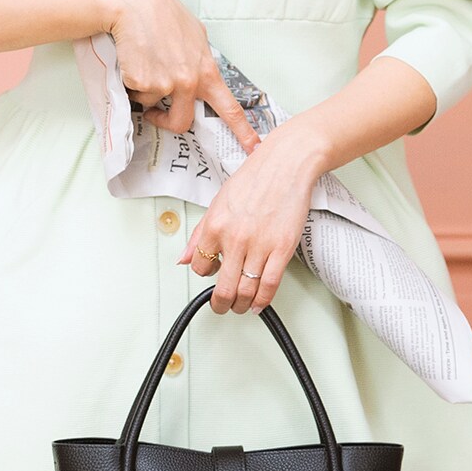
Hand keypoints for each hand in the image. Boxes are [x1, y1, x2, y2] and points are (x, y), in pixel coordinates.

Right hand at [106, 0, 259, 156]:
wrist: (135, 2)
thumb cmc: (163, 14)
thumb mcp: (195, 36)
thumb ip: (199, 60)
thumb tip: (199, 72)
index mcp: (207, 71)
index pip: (229, 108)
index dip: (243, 132)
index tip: (254, 148)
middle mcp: (189, 82)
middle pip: (182, 122)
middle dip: (166, 122)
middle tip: (156, 114)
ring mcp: (166, 84)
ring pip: (152, 105)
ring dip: (145, 91)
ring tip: (143, 62)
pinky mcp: (142, 83)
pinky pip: (135, 93)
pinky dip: (130, 81)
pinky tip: (133, 58)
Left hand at [175, 125, 327, 314]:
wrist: (287, 164)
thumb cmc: (255, 178)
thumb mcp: (218, 202)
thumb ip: (200, 234)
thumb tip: (184, 258)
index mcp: (215, 226)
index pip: (200, 267)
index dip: (206, 274)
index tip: (213, 275)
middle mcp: (235, 238)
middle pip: (223, 288)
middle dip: (221, 304)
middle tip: (222, 307)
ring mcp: (260, 245)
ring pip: (246, 290)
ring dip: (241, 305)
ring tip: (241, 306)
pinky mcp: (282, 248)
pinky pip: (270, 284)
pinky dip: (263, 300)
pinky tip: (258, 303)